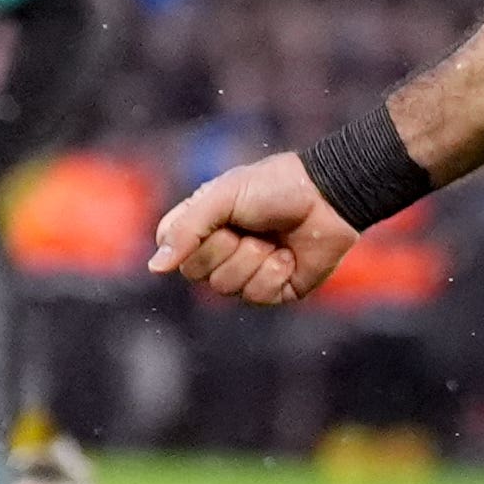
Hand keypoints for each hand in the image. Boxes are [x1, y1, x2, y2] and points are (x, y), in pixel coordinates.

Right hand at [150, 148, 363, 305]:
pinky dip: (273, 273)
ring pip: (225, 287)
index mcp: (202, 227)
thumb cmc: (275, 187)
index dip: (188, 242)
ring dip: (252, 259)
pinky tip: (288, 256)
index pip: (171, 252)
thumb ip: (187, 229)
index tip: (214, 221)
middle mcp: (219, 253)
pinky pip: (256, 296)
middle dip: (225, 247)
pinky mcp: (274, 290)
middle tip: (249, 227)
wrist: (328, 196)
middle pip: (196, 273)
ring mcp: (246, 273)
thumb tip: (155, 267)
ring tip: (272, 240)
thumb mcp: (223, 196)